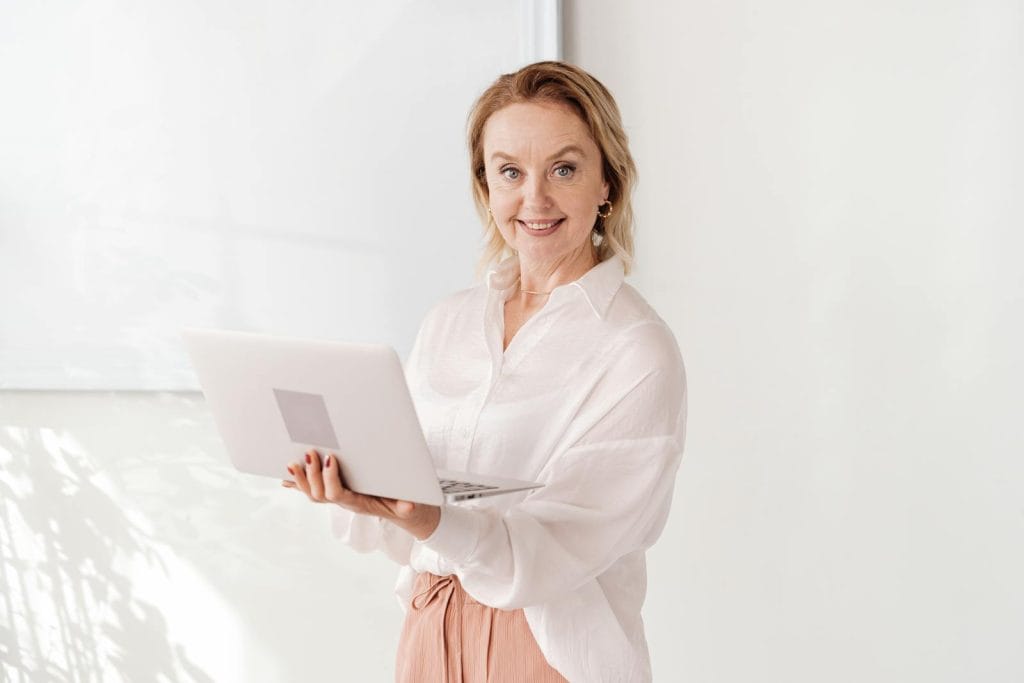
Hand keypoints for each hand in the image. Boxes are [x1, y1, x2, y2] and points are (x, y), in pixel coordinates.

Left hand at [282, 449, 440, 540]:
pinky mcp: (335, 493)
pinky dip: (298, 484)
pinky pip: (313, 491)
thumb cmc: (404, 504)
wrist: (403, 510)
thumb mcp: (410, 504)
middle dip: (311, 475)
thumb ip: (407, 506)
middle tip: (308, 453)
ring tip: (291, 463)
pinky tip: (286, 477)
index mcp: (359, 504)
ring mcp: (338, 499)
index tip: (330, 459)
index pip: (338, 495)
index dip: (330, 479)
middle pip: (320, 495)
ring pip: (313, 494)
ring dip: (300, 479)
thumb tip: (410, 508)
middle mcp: (344, 503)